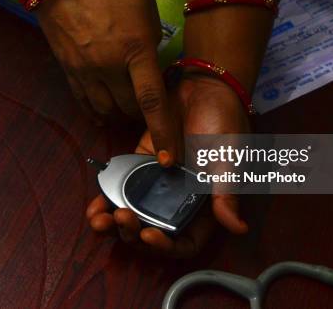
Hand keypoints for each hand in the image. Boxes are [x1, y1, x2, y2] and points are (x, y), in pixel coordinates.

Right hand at [35, 0, 176, 160]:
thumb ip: (150, 38)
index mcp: (136, 49)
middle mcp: (110, 68)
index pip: (153, 100)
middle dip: (142, 114)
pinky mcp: (67, 70)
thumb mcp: (145, 5)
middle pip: (128, 109)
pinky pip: (83, 102)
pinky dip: (96, 111)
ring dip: (119, 114)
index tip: (168, 157)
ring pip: (105, 110)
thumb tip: (149, 60)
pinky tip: (101, 113)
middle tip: (149, 107)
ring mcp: (85, 71)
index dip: (162, 132)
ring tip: (126, 108)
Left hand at [86, 73, 249, 257]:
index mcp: (202, 205)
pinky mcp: (138, 165)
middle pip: (152, 231)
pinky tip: (94, 207)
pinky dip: (106, 199)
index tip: (150, 235)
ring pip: (133, 214)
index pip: (185, 242)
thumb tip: (238, 228)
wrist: (203, 85)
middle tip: (121, 221)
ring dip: (114, 224)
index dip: (166, 246)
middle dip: (133, 235)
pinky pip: (121, 187)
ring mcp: (155, 183)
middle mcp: (177, 199)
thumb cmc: (225, 120)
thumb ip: (225, 192)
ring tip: (99, 222)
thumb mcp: (227, 157)